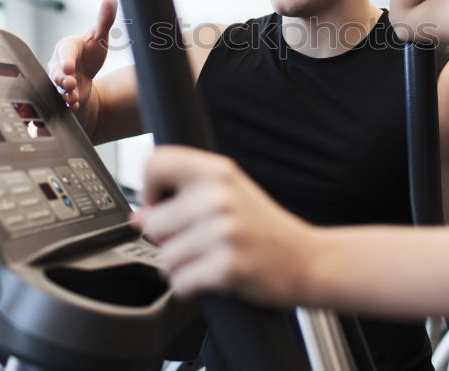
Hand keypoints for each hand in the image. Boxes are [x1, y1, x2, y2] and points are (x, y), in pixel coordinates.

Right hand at [47, 0, 117, 111]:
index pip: (65, 52)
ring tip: (73, 99)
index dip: (65, 60)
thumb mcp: (99, 37)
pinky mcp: (61, 94)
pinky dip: (66, 104)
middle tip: (70, 84)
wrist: (86, 75)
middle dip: (62, 79)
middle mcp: (58, 64)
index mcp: (67, 47)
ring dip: (64, 94)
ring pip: (56, 87)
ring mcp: (58, 80)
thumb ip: (104, 20)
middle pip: (56, 71)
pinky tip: (74, 107)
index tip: (69, 67)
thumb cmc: (91, 53)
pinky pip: (58, 99)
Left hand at [134, 146, 317, 305]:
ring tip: (211, 259)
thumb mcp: (229, 195)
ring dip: (181, 267)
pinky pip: (180, 283)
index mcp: (218, 171)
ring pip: (164, 258)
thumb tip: (139, 216)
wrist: (309, 260)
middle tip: (200, 242)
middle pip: (152, 224)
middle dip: (168, 241)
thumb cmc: (265, 229)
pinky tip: (214, 277)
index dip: (150, 187)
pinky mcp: (227, 266)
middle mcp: (219, 196)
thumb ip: (184, 196)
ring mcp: (224, 232)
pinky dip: (191, 287)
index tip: (162, 203)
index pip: (156, 162)